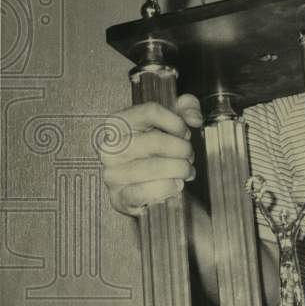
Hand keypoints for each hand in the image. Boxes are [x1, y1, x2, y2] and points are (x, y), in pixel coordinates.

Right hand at [100, 94, 202, 215]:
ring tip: (186, 171)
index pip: (150, 111)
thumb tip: (194, 117)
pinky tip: (176, 184)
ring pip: (156, 166)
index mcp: (118, 124)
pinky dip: (170, 187)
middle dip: (182, 149)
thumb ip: (187, 108)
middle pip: (156, 140)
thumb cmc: (155, 153)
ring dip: (181, 169)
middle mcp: (111, 147)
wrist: (141, 190)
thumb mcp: (171, 123)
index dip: (176, 121)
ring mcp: (113, 173)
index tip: (185, 132)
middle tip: (189, 155)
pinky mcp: (120, 197)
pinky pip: (150, 190)